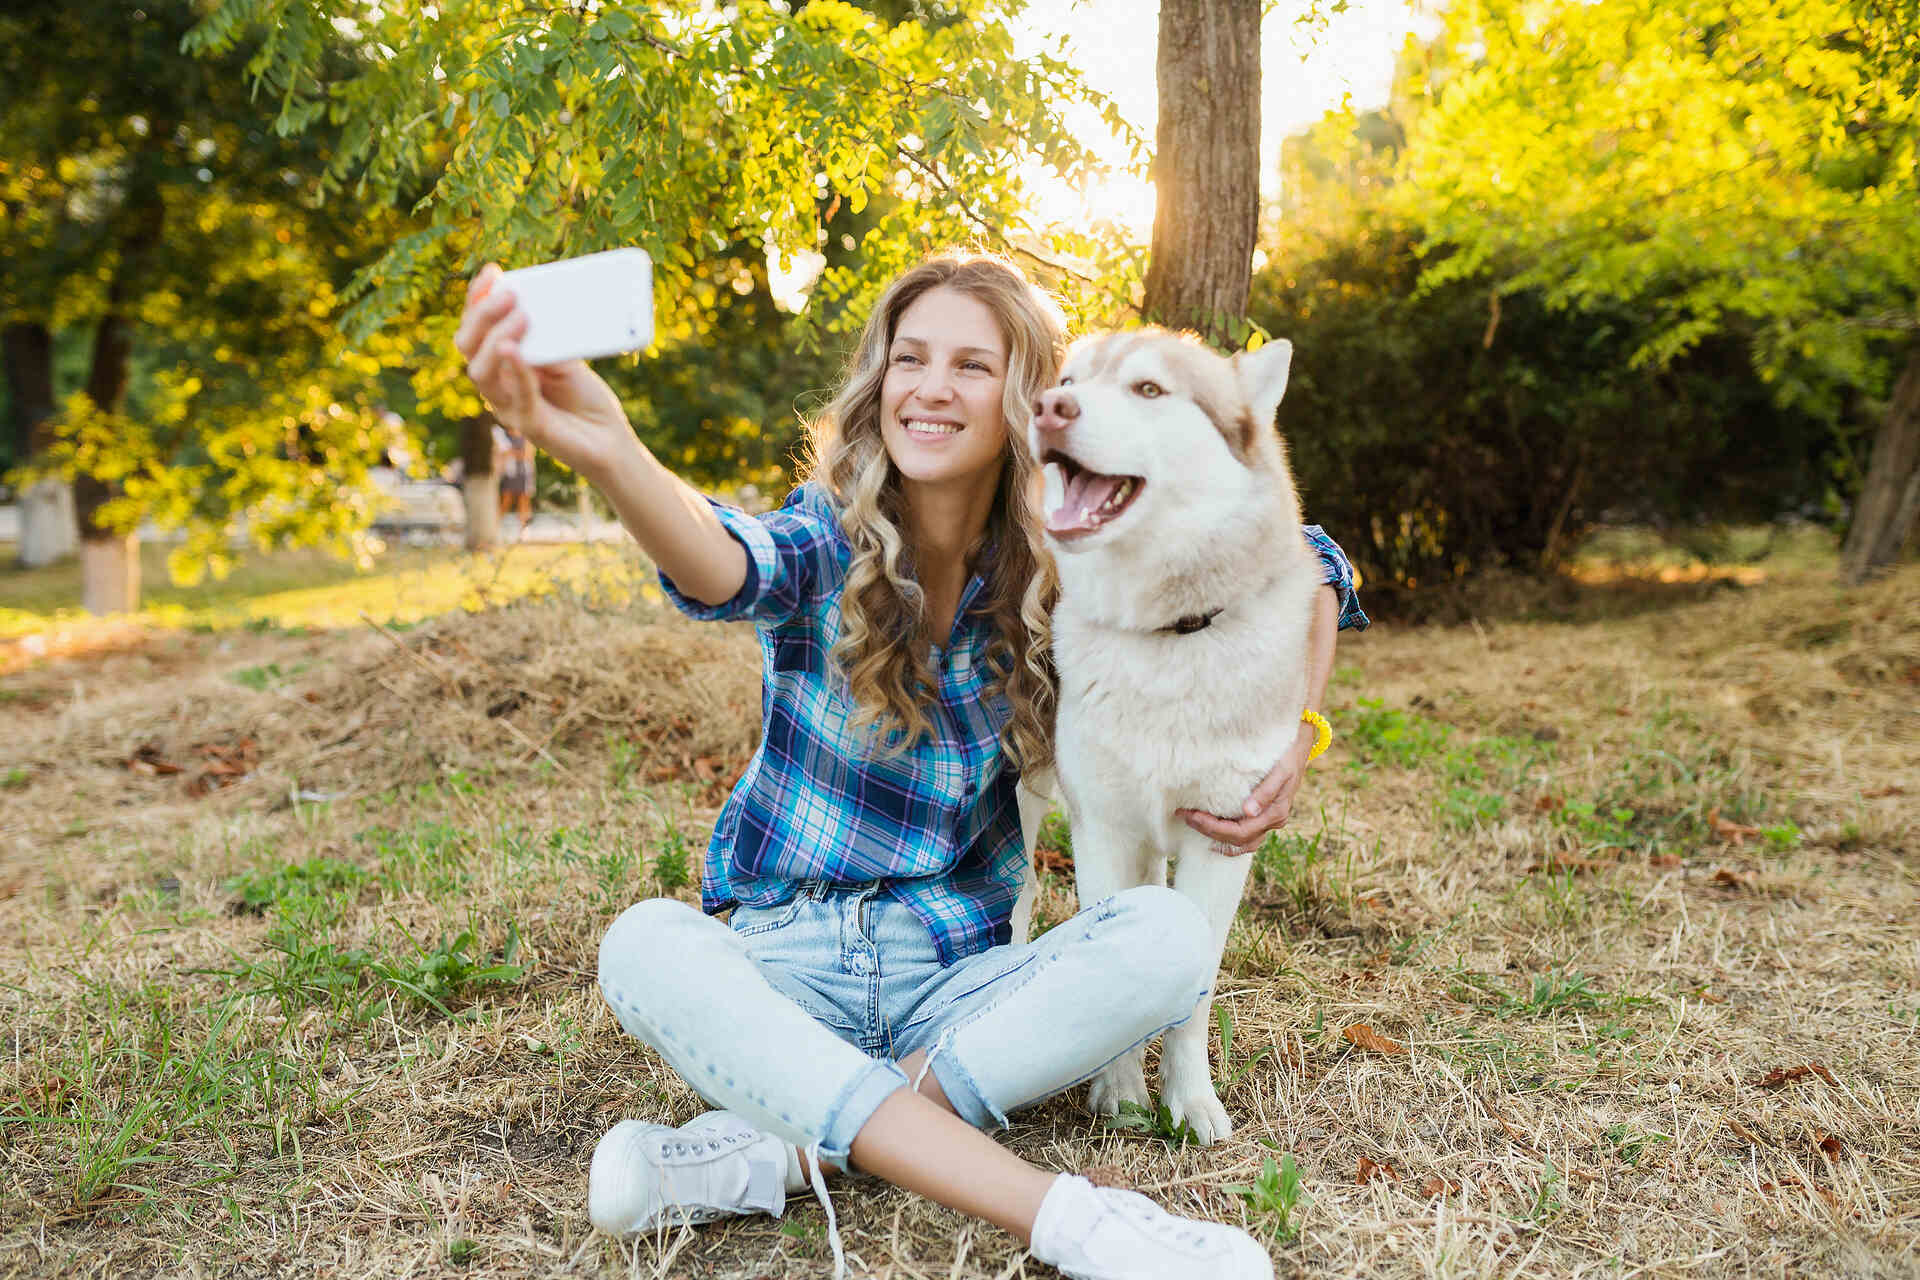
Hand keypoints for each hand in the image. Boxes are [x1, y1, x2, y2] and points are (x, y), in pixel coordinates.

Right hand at [454, 263, 634, 481]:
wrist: (610, 440)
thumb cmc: (585, 398)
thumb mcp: (567, 358)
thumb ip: (549, 339)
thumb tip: (535, 311)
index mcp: (500, 364)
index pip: (474, 328)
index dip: (477, 299)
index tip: (493, 272)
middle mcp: (497, 384)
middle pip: (467, 346)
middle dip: (484, 315)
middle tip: (512, 294)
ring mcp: (509, 406)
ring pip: (482, 372)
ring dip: (497, 339)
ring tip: (523, 316)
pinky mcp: (530, 426)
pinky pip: (516, 397)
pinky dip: (516, 371)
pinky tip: (515, 351)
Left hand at [1178, 721, 1314, 852]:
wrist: (1300, 746)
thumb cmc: (1288, 756)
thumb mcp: (1280, 771)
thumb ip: (1265, 792)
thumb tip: (1248, 812)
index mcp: (1275, 813)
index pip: (1240, 832)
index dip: (1214, 828)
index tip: (1192, 815)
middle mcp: (1272, 821)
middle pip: (1237, 840)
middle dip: (1209, 831)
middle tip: (1185, 816)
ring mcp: (1268, 820)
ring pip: (1243, 842)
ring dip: (1217, 838)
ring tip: (1195, 826)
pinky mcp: (1264, 814)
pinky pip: (1245, 834)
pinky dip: (1228, 837)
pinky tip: (1212, 832)